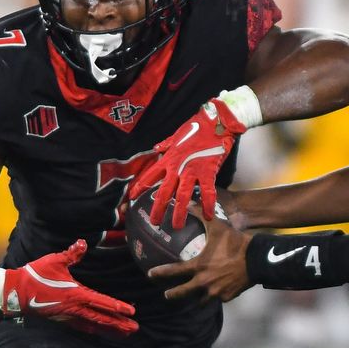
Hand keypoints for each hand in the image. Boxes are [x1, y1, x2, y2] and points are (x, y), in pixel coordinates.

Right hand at [2, 240, 138, 338]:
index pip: (101, 302)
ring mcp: (68, 316)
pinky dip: (95, 330)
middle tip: (135, 329)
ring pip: (94, 325)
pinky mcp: (62, 319)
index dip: (117, 307)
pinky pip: (82, 327)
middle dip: (119, 324)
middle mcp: (74, 308)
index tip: (131, 312)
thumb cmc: (35, 275)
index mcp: (75, 294)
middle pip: (101, 318)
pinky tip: (102, 332)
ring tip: (125, 334)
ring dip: (110, 330)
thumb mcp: (54, 261)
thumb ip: (72, 253)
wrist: (15, 292)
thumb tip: (83, 242)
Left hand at [130, 98, 246, 228]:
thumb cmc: (197, 127)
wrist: (216, 121)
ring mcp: (192, 170)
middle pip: (164, 192)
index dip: (141, 186)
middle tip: (155, 222)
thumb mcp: (177, 135)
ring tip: (177, 226)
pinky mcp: (208, 171)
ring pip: (182, 196)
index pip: (150, 175)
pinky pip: (207, 192)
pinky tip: (208, 216)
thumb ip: (166, 144)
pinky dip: (208, 204)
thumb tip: (157, 148)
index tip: (132, 197)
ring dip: (179, 212)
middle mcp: (178, 167)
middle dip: (158, 208)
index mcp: (169, 158)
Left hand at [151, 209, 254, 302]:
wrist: (257, 259)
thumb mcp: (217, 226)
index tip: (150, 275)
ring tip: (194, 297)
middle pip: (183, 293)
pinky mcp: (228, 297)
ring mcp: (216, 292)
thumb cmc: (235, 242)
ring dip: (196, 299)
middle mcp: (204, 282)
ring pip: (201, 301)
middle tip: (167, 294)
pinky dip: (217, 295)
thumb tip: (189, 203)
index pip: (174, 272)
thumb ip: (201, 215)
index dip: (160, 273)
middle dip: (173, 294)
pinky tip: (218, 291)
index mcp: (198, 266)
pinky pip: (219, 298)